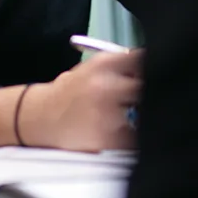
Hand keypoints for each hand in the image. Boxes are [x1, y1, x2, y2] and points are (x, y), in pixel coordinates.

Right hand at [19, 49, 142, 151]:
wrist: (41, 117)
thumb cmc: (70, 92)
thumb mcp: (93, 68)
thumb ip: (122, 66)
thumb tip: (153, 67)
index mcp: (103, 64)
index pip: (142, 60)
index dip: (152, 67)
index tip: (156, 73)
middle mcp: (105, 86)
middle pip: (146, 87)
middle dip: (147, 93)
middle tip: (144, 98)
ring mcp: (106, 113)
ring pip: (143, 113)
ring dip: (140, 115)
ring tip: (129, 115)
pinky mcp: (106, 138)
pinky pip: (134, 136)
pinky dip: (132, 135)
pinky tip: (120, 130)